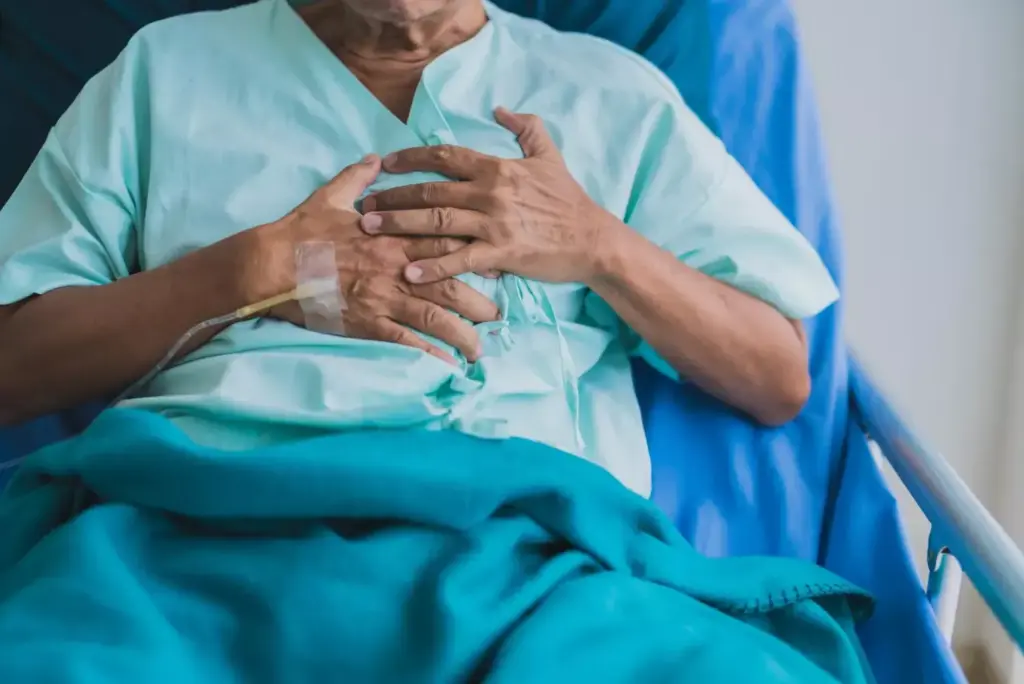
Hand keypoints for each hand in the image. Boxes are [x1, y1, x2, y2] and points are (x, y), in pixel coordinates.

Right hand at [248, 155, 499, 362]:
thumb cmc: (300, 231)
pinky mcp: (366, 322)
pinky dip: (429, 355)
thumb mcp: (329, 196)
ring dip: (463, 333)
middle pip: (451, 283)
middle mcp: (396, 266)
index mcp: (393, 235)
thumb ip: (357, 178)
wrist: (269, 264)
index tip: (496, 262)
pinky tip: (448, 367)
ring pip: (436, 316)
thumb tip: (374, 159)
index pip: (445, 241)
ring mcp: (382, 296)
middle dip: (480, 301)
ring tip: (480, 350)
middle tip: (500, 315)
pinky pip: (405, 342)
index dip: (475, 252)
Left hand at [358, 108, 612, 284]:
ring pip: (437, 221)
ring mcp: (494, 224)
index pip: (444, 157)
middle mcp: (490, 192)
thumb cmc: (568, 200)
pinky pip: (460, 259)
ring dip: (400, 225)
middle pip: (430, 191)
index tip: (384, 163)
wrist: (592, 239)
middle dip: (393, 196)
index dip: (410, 158)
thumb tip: (500, 108)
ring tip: (371, 230)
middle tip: (365, 204)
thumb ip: (525, 127)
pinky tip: (409, 273)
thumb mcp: (549, 156)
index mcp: (496, 168)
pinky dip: (433, 266)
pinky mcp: (502, 253)